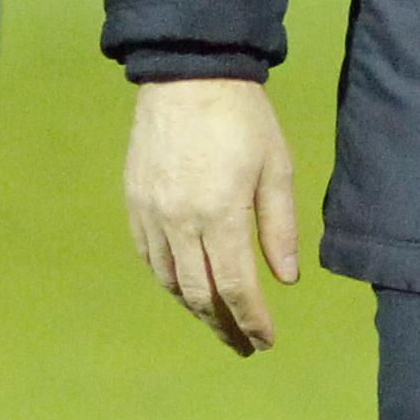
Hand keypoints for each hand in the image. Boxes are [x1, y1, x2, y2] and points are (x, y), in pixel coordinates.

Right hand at [125, 77, 300, 354]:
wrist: (187, 74)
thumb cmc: (242, 117)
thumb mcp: (275, 166)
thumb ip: (279, 226)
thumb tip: (286, 279)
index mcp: (220, 214)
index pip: (235, 287)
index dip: (251, 320)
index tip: (266, 341)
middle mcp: (180, 223)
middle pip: (199, 295)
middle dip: (224, 326)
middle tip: (243, 345)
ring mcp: (151, 215)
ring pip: (170, 282)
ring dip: (196, 308)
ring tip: (219, 320)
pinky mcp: (134, 203)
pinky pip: (149, 258)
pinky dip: (169, 281)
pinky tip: (185, 285)